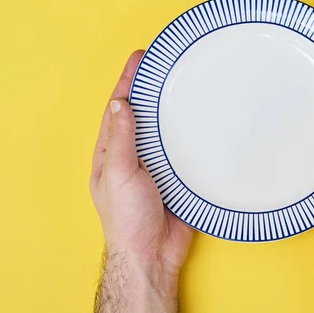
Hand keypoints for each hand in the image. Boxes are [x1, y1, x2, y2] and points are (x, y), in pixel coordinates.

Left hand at [90, 51, 192, 287]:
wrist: (152, 255)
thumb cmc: (127, 219)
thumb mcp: (119, 174)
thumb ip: (122, 140)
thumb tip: (121, 104)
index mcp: (112, 153)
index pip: (118, 108)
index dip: (127, 81)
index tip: (140, 57)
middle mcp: (133, 156)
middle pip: (142, 114)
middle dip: (150, 88)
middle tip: (165, 63)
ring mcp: (155, 167)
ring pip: (163, 131)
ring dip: (171, 109)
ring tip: (184, 84)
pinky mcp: (177, 178)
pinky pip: (184, 150)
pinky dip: (190, 135)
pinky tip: (201, 122)